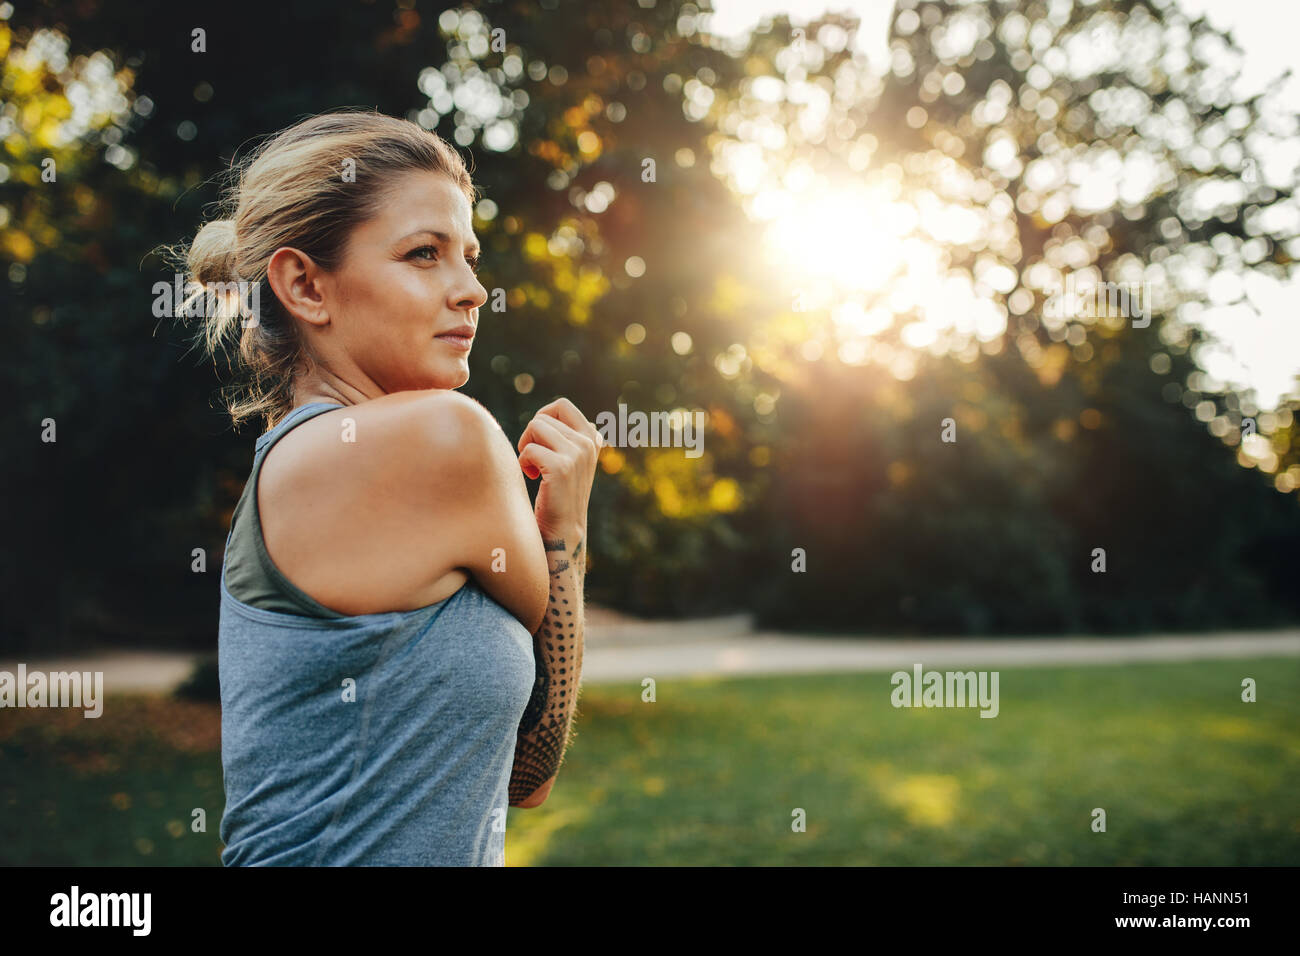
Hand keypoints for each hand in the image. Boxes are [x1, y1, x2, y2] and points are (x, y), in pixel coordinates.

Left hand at [516, 398, 602, 541]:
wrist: (563, 530)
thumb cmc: (561, 495)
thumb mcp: (575, 463)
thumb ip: (576, 439)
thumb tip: (579, 419)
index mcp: (592, 438)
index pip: (561, 406)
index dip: (542, 418)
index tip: (539, 441)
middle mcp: (588, 443)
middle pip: (543, 417)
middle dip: (530, 436)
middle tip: (533, 458)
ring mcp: (577, 454)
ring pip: (535, 427)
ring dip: (526, 447)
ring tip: (532, 467)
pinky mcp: (562, 468)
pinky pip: (529, 449)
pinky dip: (523, 463)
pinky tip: (532, 478)